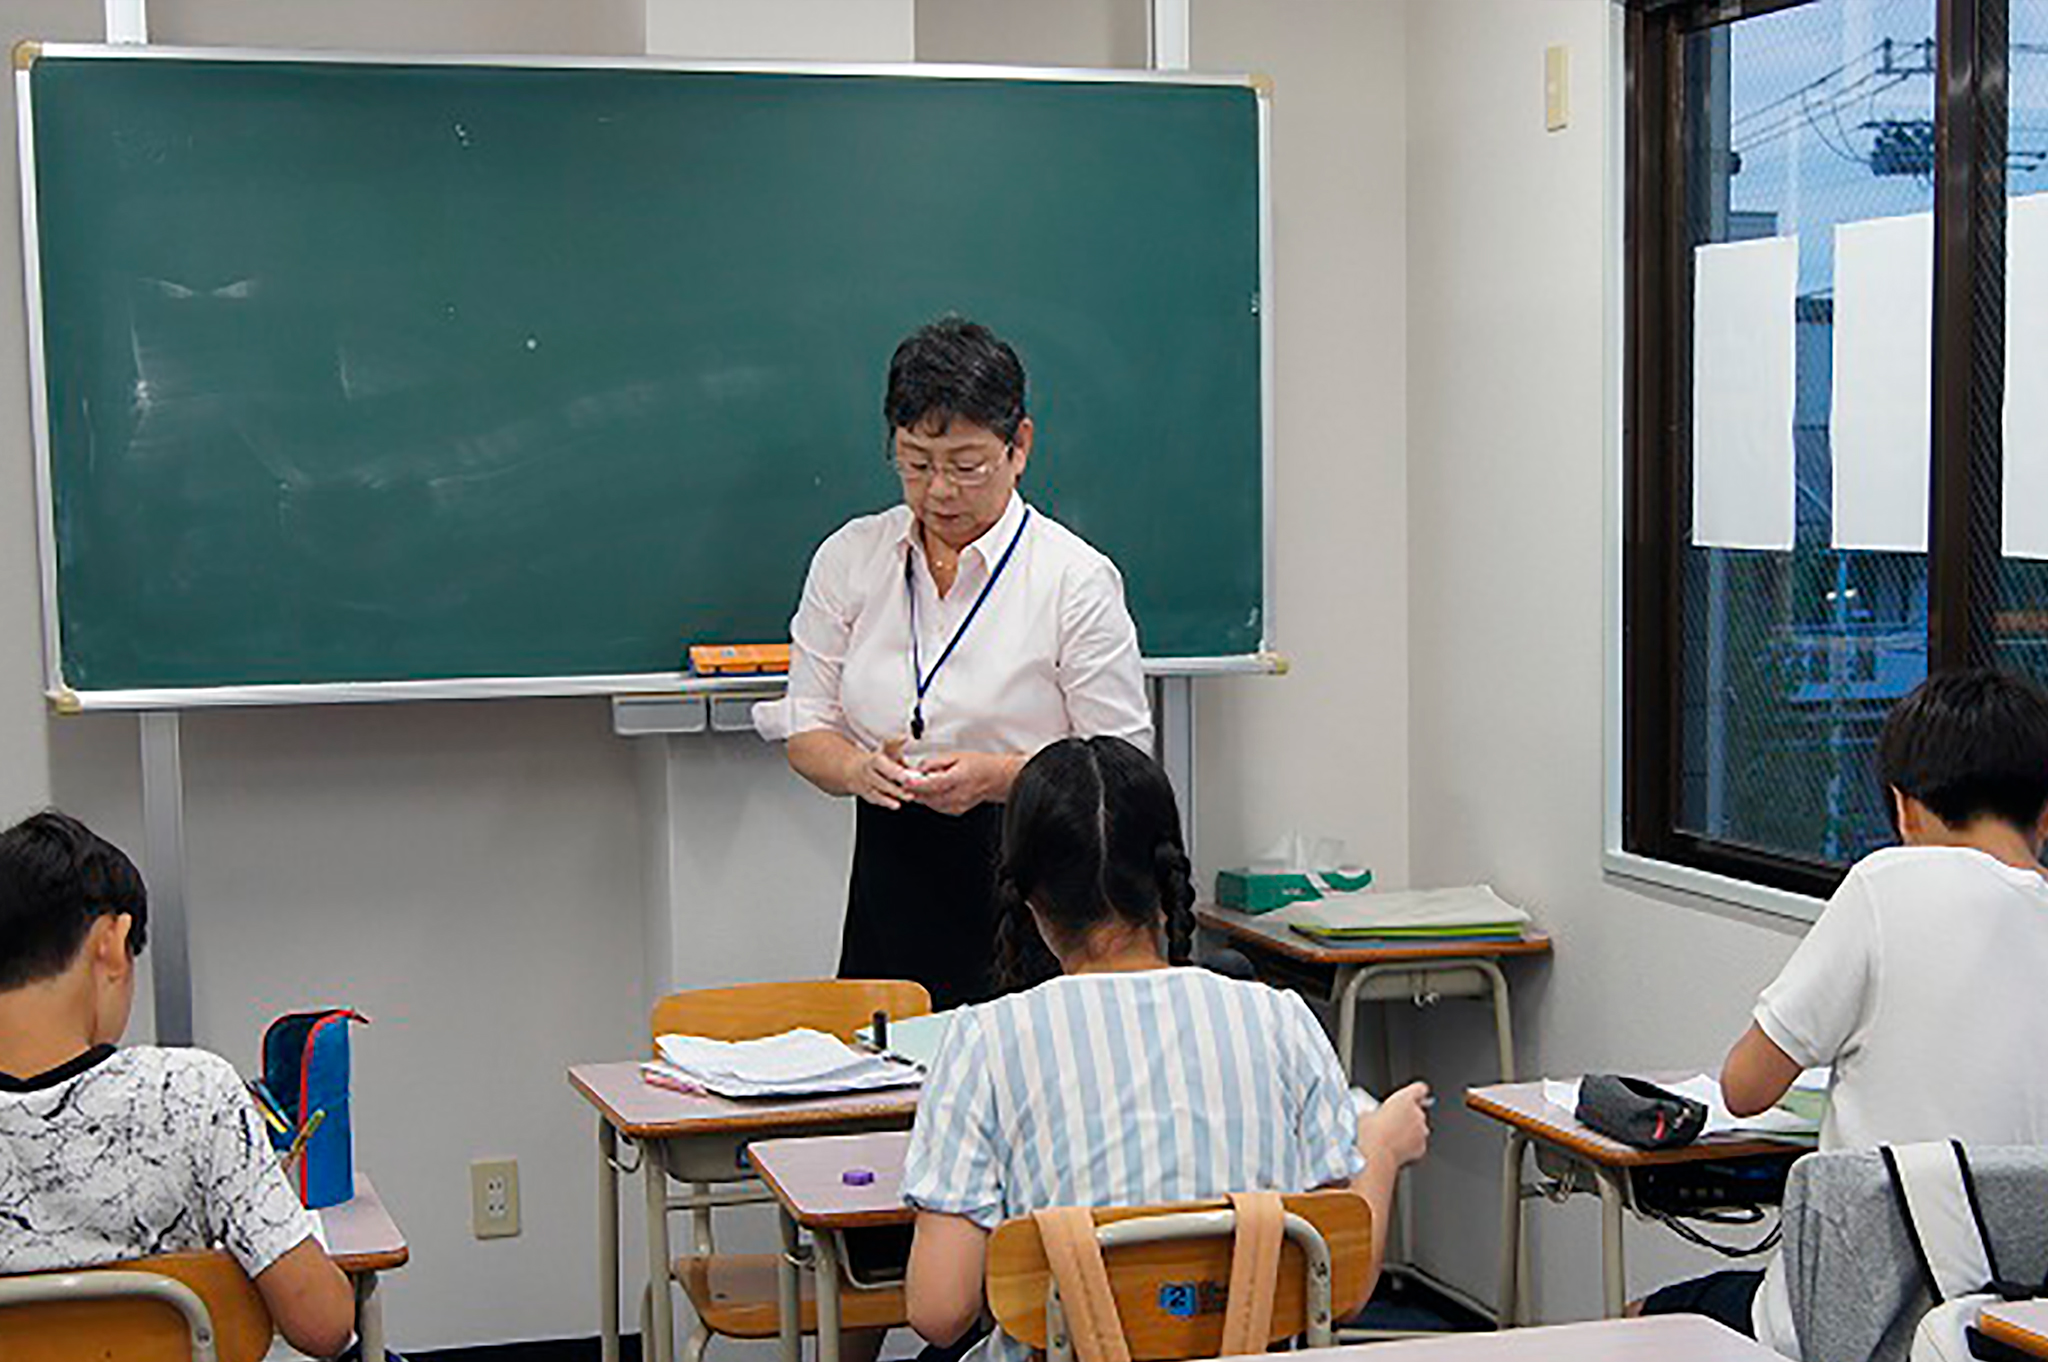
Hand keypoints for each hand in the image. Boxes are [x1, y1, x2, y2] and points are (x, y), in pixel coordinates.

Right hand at [844, 737, 917, 809]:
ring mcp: (865, 785)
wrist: (852, 769)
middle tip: (910, 791)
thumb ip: (895, 744)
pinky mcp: (865, 794)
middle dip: (896, 788)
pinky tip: (894, 804)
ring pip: (877, 793)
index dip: (895, 772)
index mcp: (874, 760)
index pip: (882, 766)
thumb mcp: (884, 748)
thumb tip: (905, 737)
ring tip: (905, 799)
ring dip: (891, 798)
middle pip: (881, 782)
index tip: (907, 777)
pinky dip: (884, 802)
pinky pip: (874, 799)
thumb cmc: (875, 761)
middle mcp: (868, 773)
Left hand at [906, 751, 1020, 816]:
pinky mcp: (956, 810)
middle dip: (914, 790)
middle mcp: (958, 795)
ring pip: (930, 804)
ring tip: (918, 785)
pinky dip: (930, 800)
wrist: (997, 778)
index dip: (916, 783)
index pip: (932, 784)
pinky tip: (930, 791)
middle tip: (905, 782)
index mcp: (958, 778)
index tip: (905, 780)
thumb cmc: (980, 765)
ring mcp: (957, 805)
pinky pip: (937, 807)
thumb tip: (920, 768)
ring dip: (921, 795)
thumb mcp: (957, 755)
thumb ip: (936, 762)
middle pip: (928, 796)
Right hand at [1358, 1080, 1430, 1170]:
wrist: (1376, 1156)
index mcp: (1405, 1099)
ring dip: (1409, 1131)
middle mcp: (1417, 1113)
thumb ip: (1376, 1110)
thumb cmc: (1370, 1134)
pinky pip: (1417, 1143)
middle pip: (1417, 1111)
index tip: (1414, 1095)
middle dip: (1407, 1116)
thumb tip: (1373, 1115)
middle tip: (1392, 1123)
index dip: (1416, 1092)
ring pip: (1418, 1128)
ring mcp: (1421, 1131)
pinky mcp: (1421, 1147)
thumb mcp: (1366, 1115)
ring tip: (1392, 1138)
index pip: (1420, 1088)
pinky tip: (1396, 1148)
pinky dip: (1410, 1145)